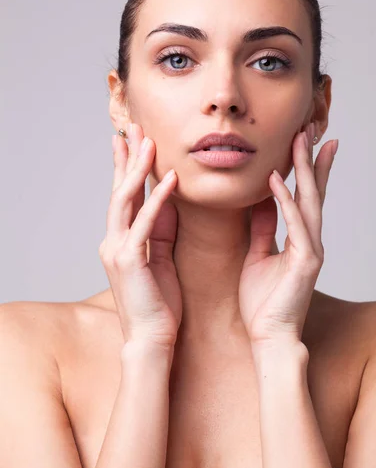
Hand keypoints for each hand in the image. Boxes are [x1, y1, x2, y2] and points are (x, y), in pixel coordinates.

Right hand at [98, 124, 181, 348]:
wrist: (152, 339)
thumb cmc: (158, 302)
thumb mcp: (161, 258)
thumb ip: (161, 230)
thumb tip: (168, 201)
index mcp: (121, 240)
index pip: (123, 196)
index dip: (126, 167)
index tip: (131, 141)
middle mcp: (114, 241)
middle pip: (119, 190)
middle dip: (126, 158)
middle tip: (134, 128)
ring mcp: (118, 249)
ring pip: (124, 200)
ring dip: (137, 170)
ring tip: (149, 143)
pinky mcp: (131, 260)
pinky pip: (146, 223)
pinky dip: (157, 199)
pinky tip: (170, 179)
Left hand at [238, 123, 337, 346]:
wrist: (268, 337)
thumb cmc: (263, 301)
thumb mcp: (259, 256)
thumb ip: (263, 229)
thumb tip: (261, 203)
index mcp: (299, 238)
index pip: (304, 196)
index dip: (306, 168)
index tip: (305, 140)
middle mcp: (310, 239)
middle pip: (314, 191)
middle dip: (312, 158)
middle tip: (311, 128)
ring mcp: (310, 249)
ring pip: (310, 201)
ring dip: (304, 169)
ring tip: (300, 140)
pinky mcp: (305, 262)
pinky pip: (293, 224)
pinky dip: (285, 200)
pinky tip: (276, 178)